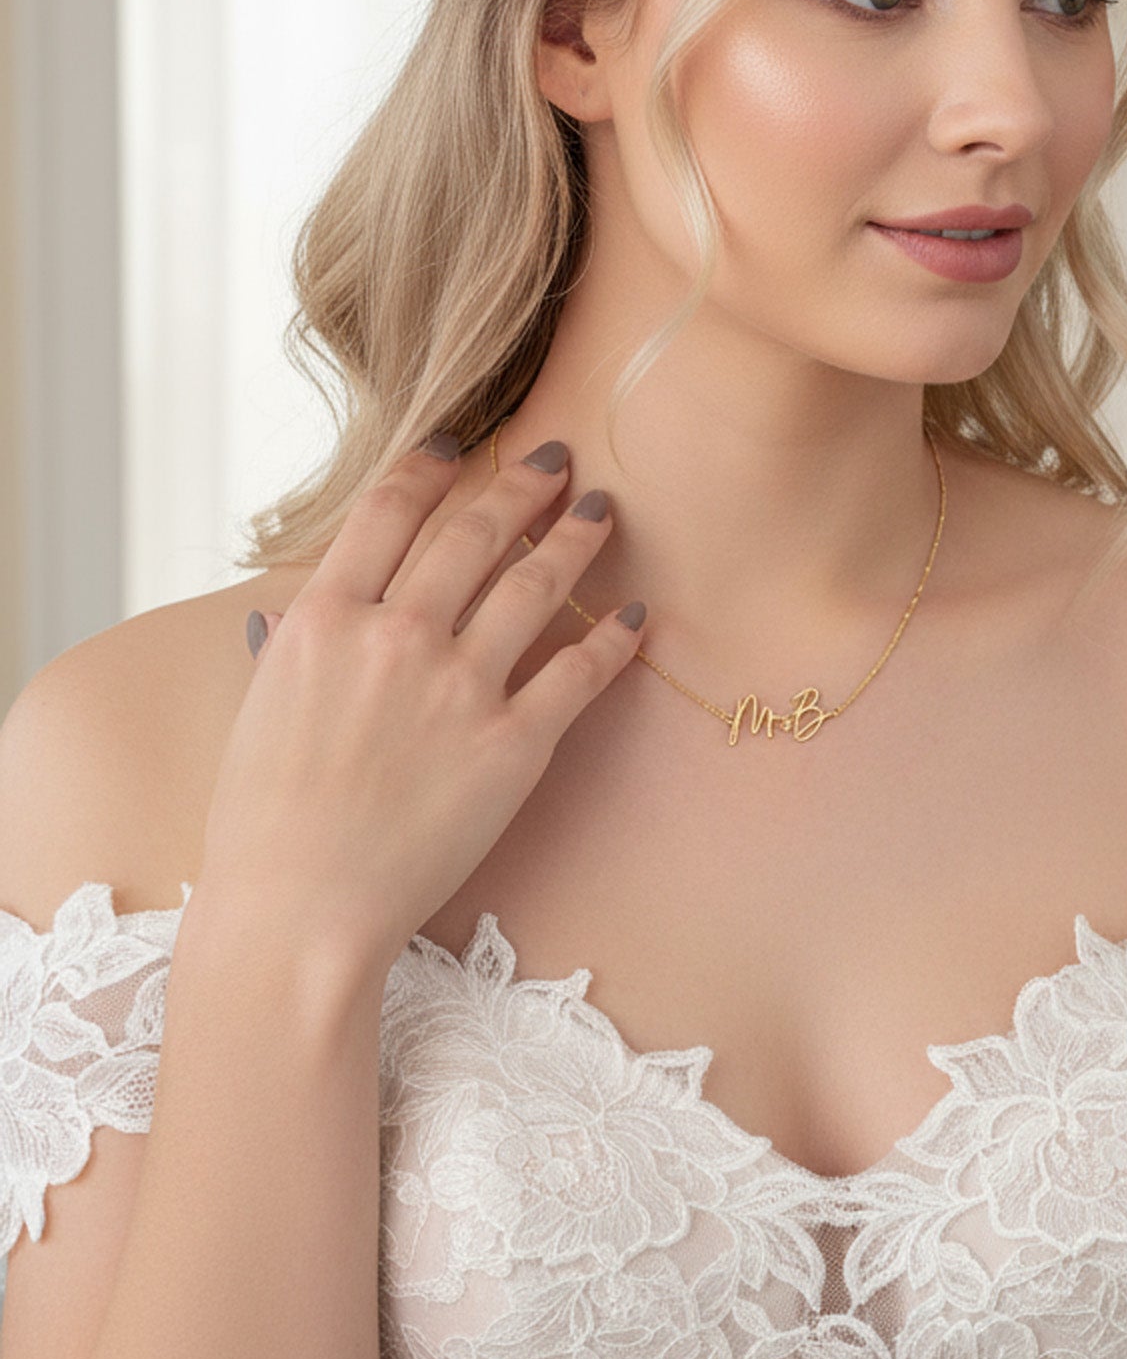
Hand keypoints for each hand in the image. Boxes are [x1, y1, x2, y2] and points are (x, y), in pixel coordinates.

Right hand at [199, 433, 644, 976]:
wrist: (299, 916)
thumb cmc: (265, 824)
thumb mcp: (258, 711)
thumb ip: (286, 649)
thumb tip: (283, 611)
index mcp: (323, 621)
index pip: (388, 511)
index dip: (432, 465)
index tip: (463, 442)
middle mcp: (396, 638)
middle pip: (476, 533)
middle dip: (525, 485)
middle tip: (560, 458)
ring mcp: (460, 689)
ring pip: (536, 585)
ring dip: (576, 539)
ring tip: (603, 512)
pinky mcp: (513, 745)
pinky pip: (580, 672)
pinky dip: (614, 636)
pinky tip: (635, 613)